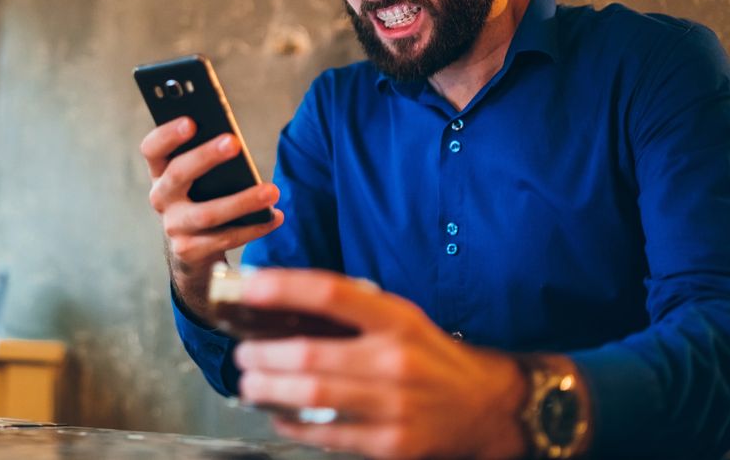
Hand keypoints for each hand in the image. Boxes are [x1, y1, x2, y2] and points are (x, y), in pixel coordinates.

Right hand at [140, 117, 282, 316]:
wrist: (193, 252)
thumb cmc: (203, 199)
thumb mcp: (198, 179)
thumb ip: (207, 159)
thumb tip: (233, 142)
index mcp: (160, 172)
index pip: (153, 149)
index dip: (168, 135)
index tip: (191, 122)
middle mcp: (161, 198)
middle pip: (178, 174)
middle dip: (205, 157)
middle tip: (234, 142)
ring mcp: (172, 226)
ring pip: (207, 213)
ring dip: (242, 201)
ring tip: (271, 191)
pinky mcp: (189, 251)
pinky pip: (225, 239)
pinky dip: (253, 228)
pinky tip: (275, 217)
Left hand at [233, 269, 526, 458]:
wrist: (486, 407)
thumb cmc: (430, 356)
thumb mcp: (401, 319)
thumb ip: (350, 312)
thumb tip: (280, 303)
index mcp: (396, 319)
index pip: (331, 294)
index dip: (284, 288)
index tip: (248, 286)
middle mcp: (395, 359)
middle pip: (309, 353)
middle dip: (262, 354)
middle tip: (243, 353)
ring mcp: (394, 405)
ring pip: (310, 396)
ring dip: (268, 389)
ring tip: (250, 384)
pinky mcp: (391, 444)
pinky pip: (326, 434)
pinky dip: (292, 424)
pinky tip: (279, 414)